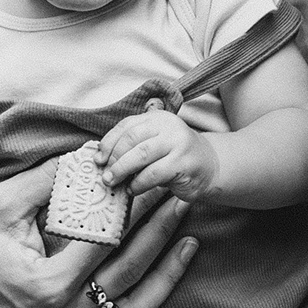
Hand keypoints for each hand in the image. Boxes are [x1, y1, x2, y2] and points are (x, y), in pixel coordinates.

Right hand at [0, 160, 199, 307]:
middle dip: (160, 233)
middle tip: (180, 201)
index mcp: (48, 285)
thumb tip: (92, 153)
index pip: (108, 240)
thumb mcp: (3, 203)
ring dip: (168, 279)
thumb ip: (49, 178)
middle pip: (129, 272)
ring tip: (191, 243)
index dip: (135, 208)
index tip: (153, 181)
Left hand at [99, 106, 217, 202]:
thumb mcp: (154, 143)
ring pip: (141, 155)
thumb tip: (102, 158)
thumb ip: (133, 146)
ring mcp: (178, 143)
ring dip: (123, 171)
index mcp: (158, 118)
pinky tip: (134, 189)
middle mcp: (169, 126)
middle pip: (132, 139)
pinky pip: (153, 174)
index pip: (127, 125)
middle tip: (105, 176)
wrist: (209, 166)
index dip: (109, 142)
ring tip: (115, 183)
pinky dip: (139, 183)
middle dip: (114, 159)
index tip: (98, 159)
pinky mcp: (183, 163)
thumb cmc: (174, 157)